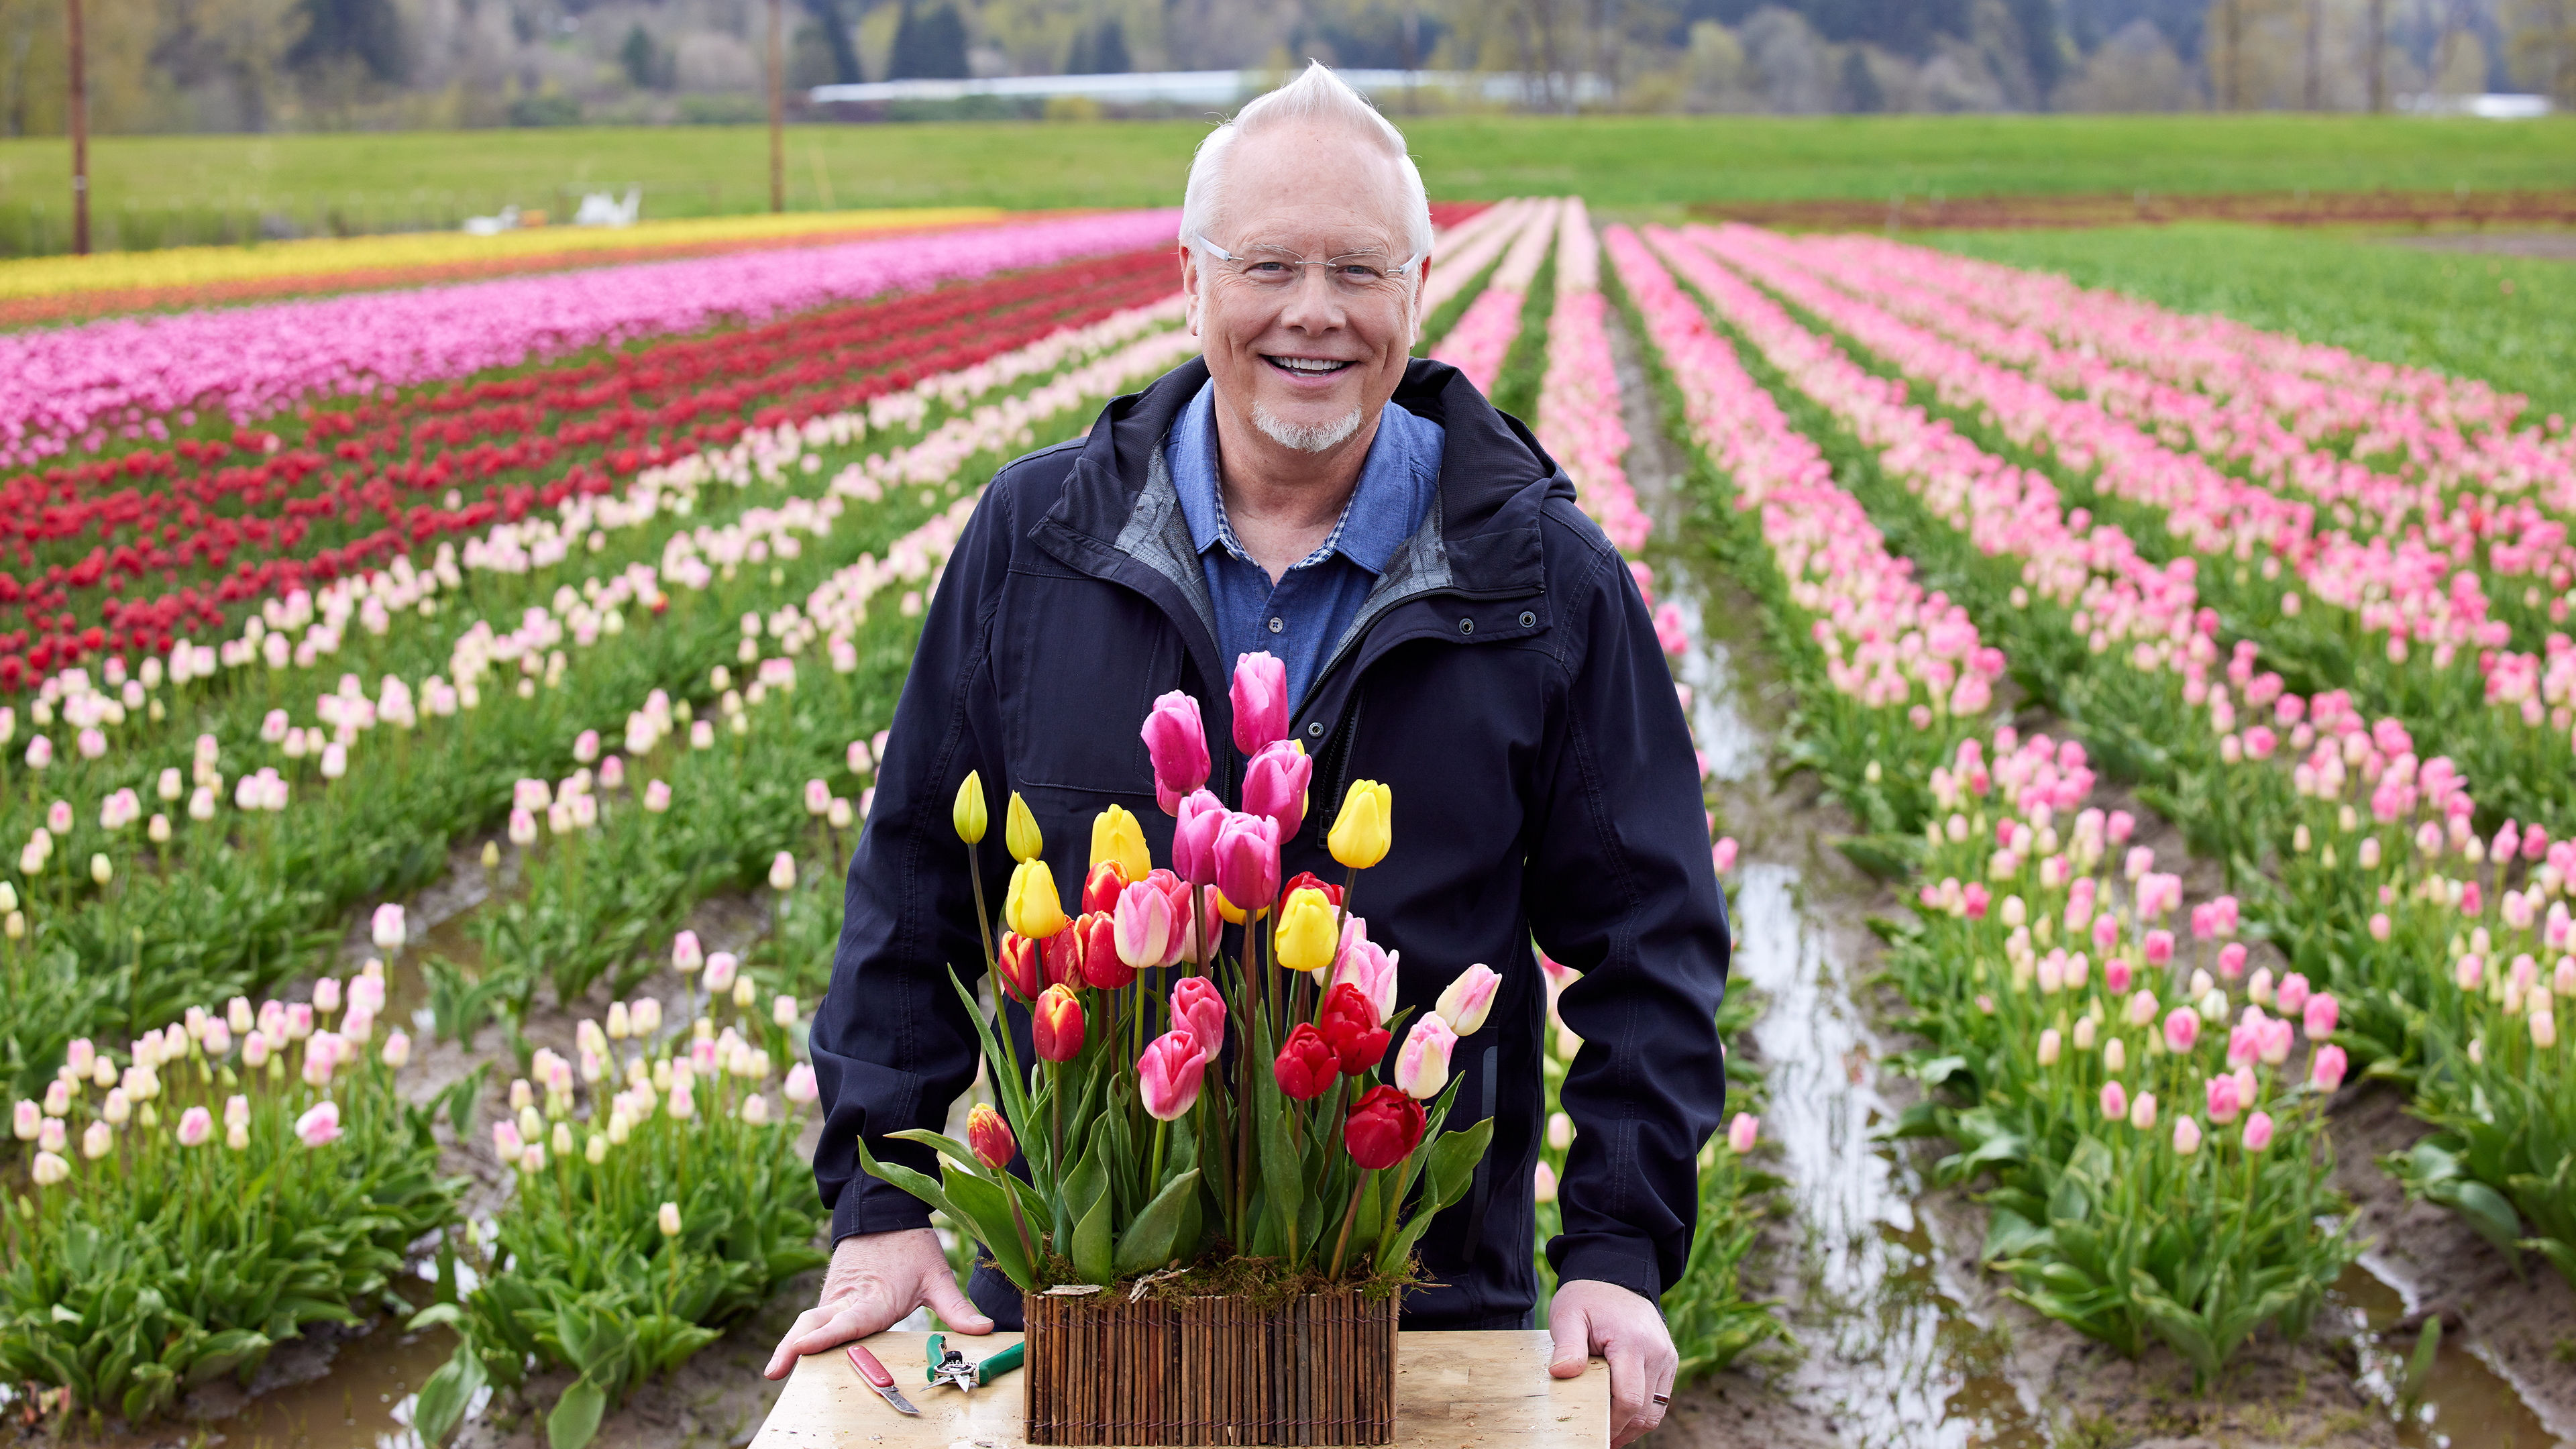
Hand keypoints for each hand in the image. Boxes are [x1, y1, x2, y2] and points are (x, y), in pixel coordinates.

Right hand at [761, 1228, 990, 1378]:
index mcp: (875, 1298)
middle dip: (792, 1347)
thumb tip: (985, 1329)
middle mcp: (849, 1299)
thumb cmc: (912, 1246)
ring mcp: (836, 1295)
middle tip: (775, 1371)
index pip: (848, 1322)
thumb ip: (957, 1309)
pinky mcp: (831, 1294)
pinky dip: (801, 1335)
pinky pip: (814, 1317)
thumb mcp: (939, 1276)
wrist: (884, 1211)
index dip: (826, 1337)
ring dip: (791, 1343)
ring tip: (775, 1370)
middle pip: (814, 1324)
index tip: (802, 1349)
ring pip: (808, 1320)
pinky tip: (791, 1355)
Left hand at [1547, 1278, 1677, 1447]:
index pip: (1629, 1399)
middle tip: (1597, 1438)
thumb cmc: (1587, 1298)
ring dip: (1634, 1426)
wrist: (1615, 1276)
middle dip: (1621, 1430)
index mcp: (1632, 1342)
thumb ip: (1567, 1346)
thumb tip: (1561, 1373)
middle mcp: (1657, 1351)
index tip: (1593, 1432)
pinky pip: (1661, 1398)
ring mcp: (1667, 1356)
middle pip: (1644, 1410)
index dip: (1612, 1423)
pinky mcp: (1669, 1360)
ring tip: (1609, 1433)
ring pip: (1656, 1409)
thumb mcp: (1568, 1315)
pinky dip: (1643, 1412)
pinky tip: (1621, 1416)